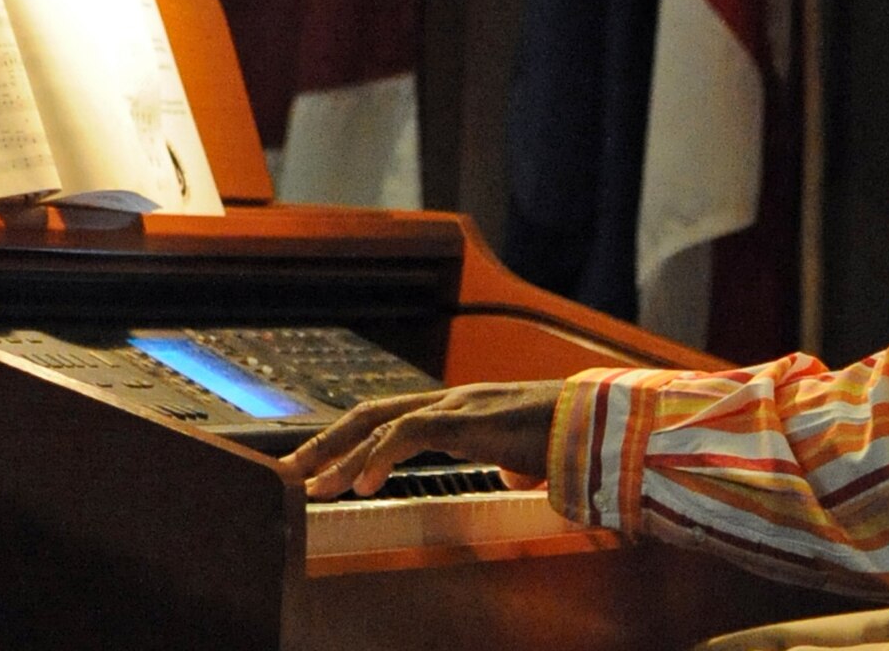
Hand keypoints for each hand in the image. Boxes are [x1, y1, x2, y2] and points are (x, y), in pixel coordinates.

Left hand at [282, 379, 564, 499]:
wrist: (599, 422)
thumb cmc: (568, 438)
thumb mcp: (530, 455)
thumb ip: (513, 463)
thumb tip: (514, 477)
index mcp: (460, 408)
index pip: (391, 417)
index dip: (351, 439)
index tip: (320, 466)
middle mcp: (451, 400)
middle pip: (371, 413)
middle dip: (326, 443)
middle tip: (290, 471)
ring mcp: (457, 406)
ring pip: (381, 423)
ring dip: (342, 457)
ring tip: (314, 488)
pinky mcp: (467, 419)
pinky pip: (410, 434)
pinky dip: (379, 458)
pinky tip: (364, 485)